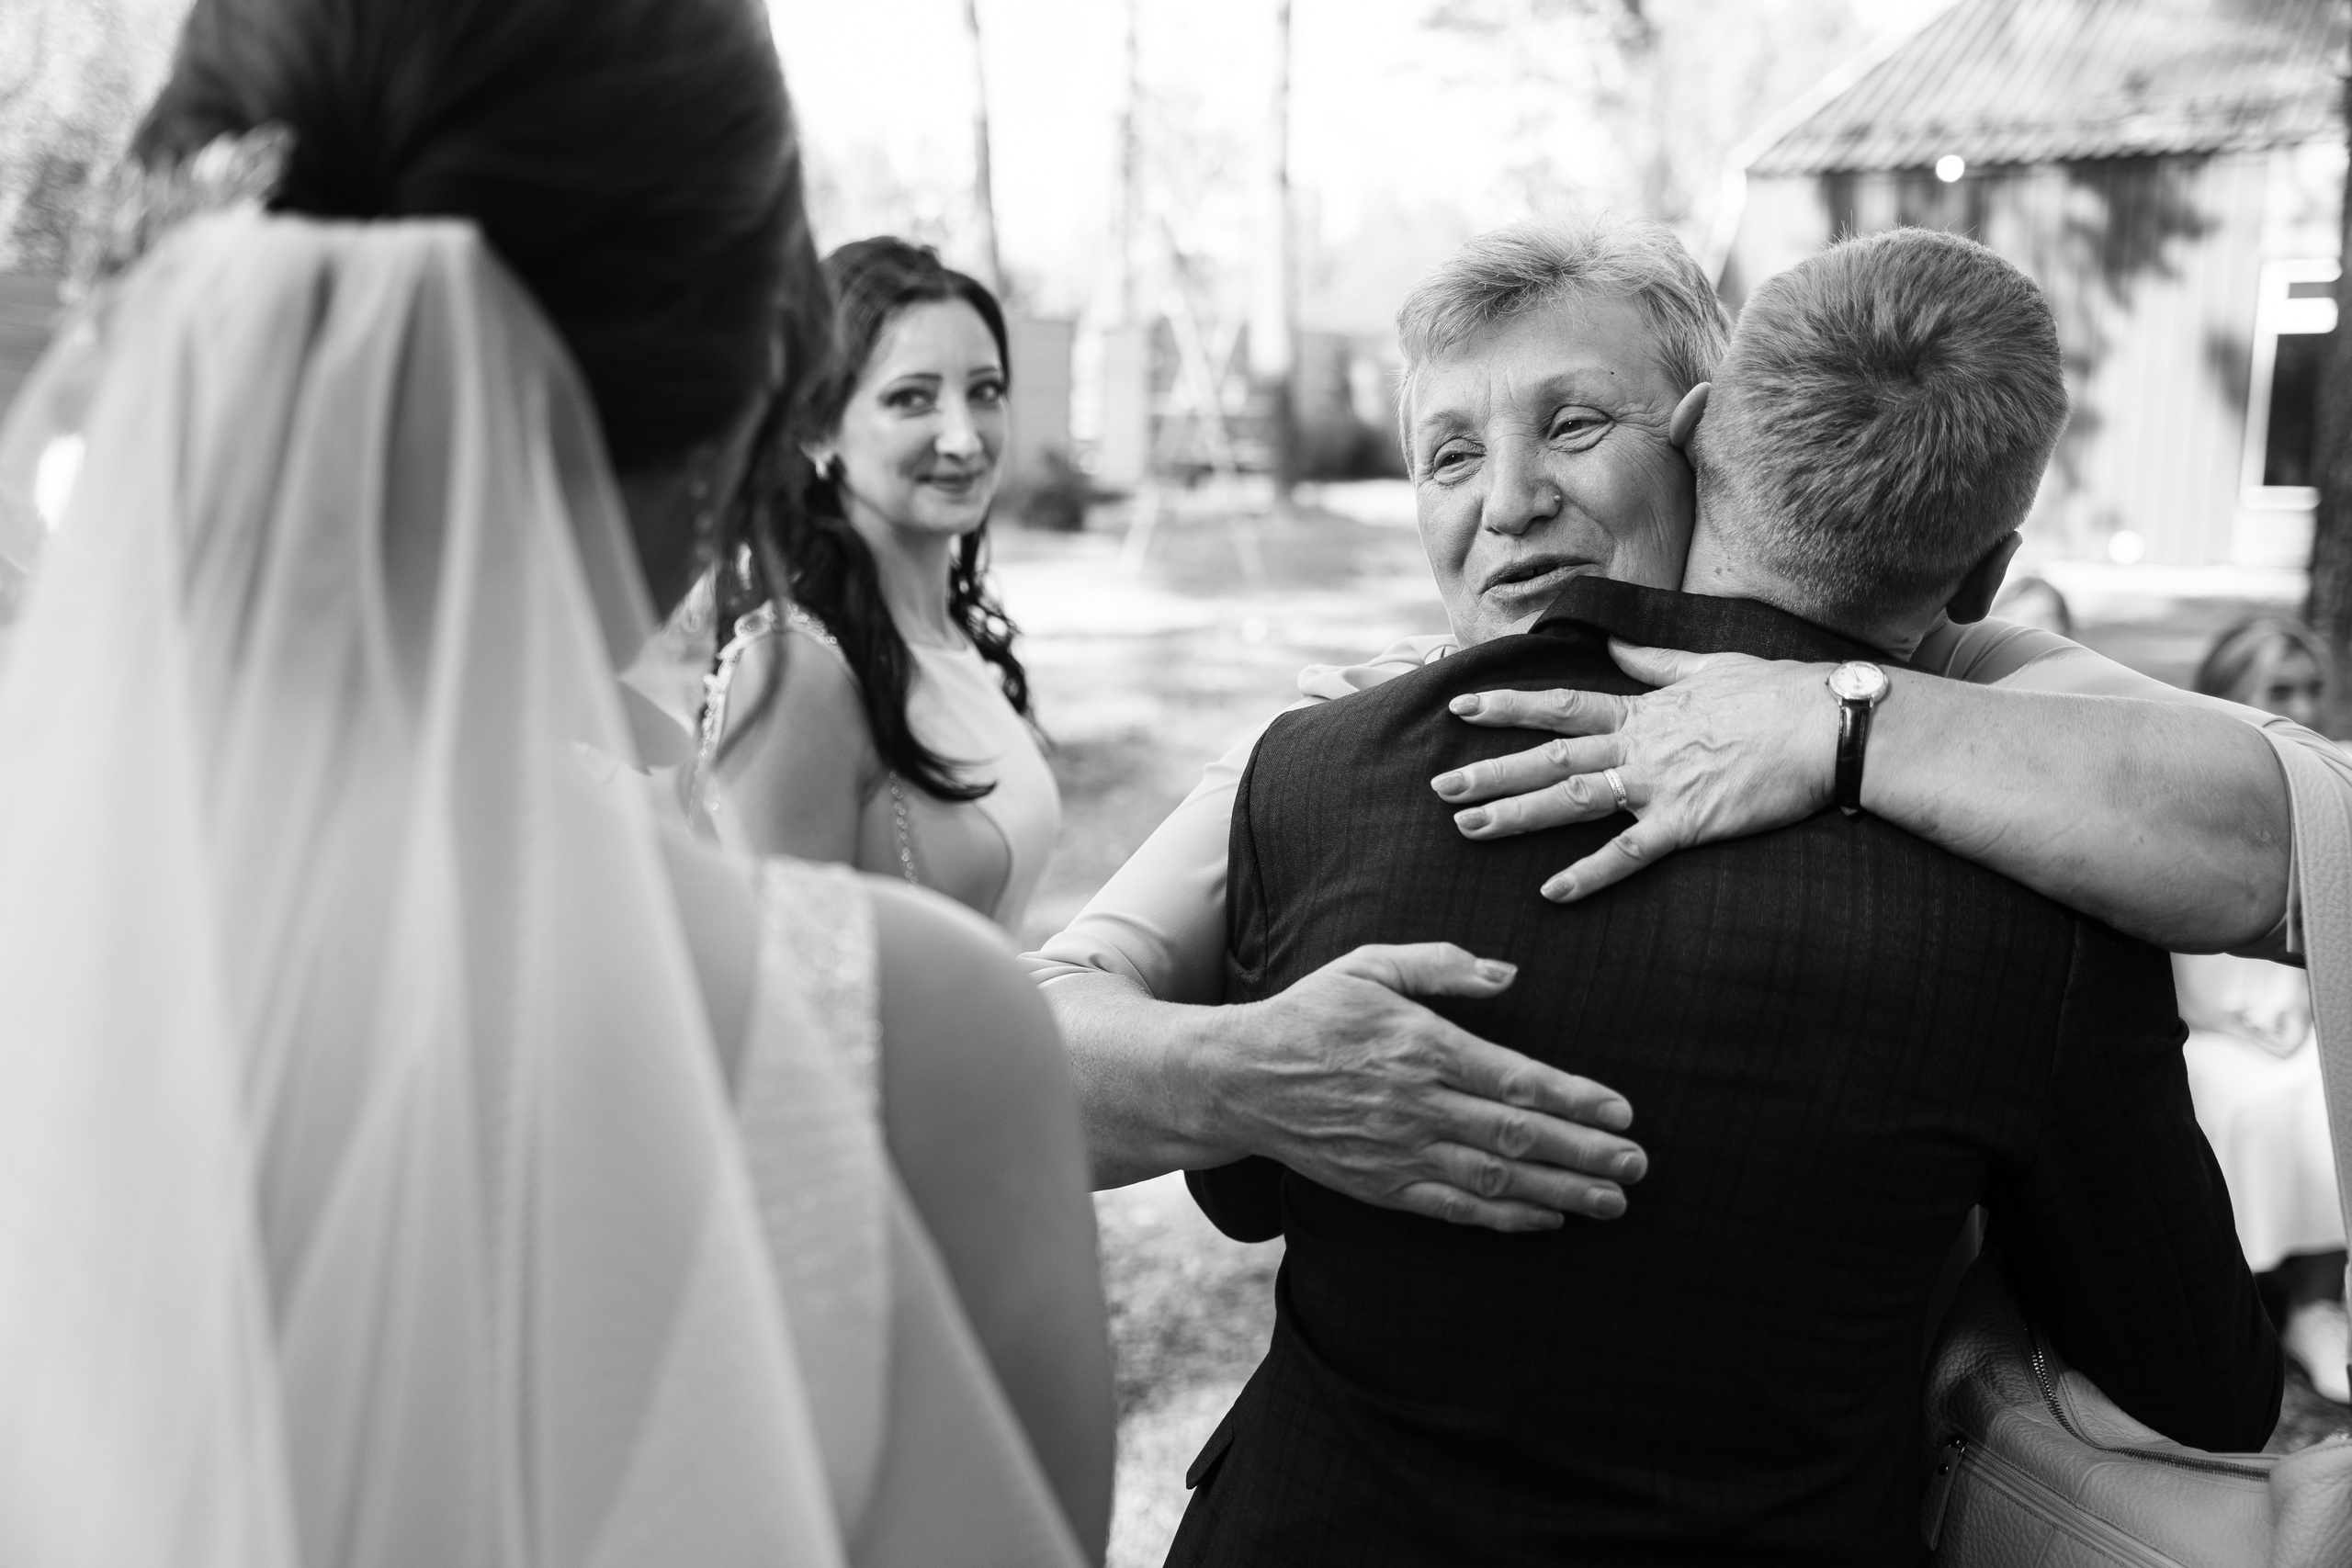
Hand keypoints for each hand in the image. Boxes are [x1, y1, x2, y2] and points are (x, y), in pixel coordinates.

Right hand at [1211, 942, 1645, 1231]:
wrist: (1238, 1079)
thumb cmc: (1310, 1014)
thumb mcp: (1369, 964)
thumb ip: (1441, 965)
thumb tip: (1508, 976)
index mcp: (1422, 1046)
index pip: (1517, 1078)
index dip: (1576, 1099)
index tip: (1624, 1111)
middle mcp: (1417, 1104)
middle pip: (1519, 1136)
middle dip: (1588, 1154)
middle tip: (1640, 1166)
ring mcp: (1400, 1151)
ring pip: (1496, 1180)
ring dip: (1562, 1192)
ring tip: (1614, 1202)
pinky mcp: (1382, 1186)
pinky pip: (1456, 1209)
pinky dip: (1506, 1219)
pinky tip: (1549, 1219)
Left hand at [1429, 640, 1840, 900]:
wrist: (1830, 726)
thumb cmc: (1778, 695)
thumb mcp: (1709, 666)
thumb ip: (1654, 661)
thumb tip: (1614, 642)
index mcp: (1643, 710)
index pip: (1560, 705)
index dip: (1507, 705)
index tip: (1461, 705)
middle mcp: (1640, 746)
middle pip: (1549, 757)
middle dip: (1491, 771)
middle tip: (1438, 786)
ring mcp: (1659, 784)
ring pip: (1572, 799)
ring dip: (1517, 814)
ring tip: (1468, 827)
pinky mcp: (1688, 823)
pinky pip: (1629, 853)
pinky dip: (1591, 873)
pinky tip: (1553, 892)